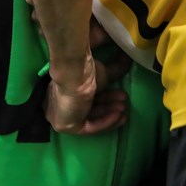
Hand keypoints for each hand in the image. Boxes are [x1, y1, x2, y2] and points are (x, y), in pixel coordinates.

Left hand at [30, 0, 131, 134]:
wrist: (72, 68)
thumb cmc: (83, 64)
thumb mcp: (101, 70)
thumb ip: (113, 68)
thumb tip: (129, 58)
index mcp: (59, 92)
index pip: (82, 100)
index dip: (104, 98)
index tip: (122, 95)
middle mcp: (56, 105)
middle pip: (87, 110)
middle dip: (108, 105)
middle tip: (124, 100)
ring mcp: (60, 117)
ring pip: (89, 118)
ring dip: (109, 113)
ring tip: (124, 107)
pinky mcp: (66, 126)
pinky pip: (89, 127)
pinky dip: (106, 122)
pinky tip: (120, 115)